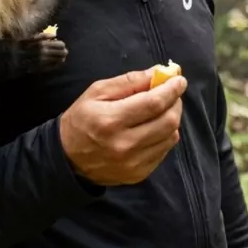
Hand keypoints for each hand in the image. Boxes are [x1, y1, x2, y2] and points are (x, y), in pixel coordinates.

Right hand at [59, 69, 186, 185]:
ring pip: (170, 137)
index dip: (171, 89)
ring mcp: (133, 163)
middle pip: (167, 121)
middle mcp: (125, 145)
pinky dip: (165, 135)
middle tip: (172, 92)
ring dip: (172, 118)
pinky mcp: (139, 174)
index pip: (154, 103)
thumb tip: (158, 72)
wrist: (67, 159)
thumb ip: (129, 81)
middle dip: (175, 102)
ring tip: (163, 108)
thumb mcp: (97, 91)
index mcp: (111, 120)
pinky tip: (155, 127)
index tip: (179, 79)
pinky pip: (164, 151)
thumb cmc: (81, 118)